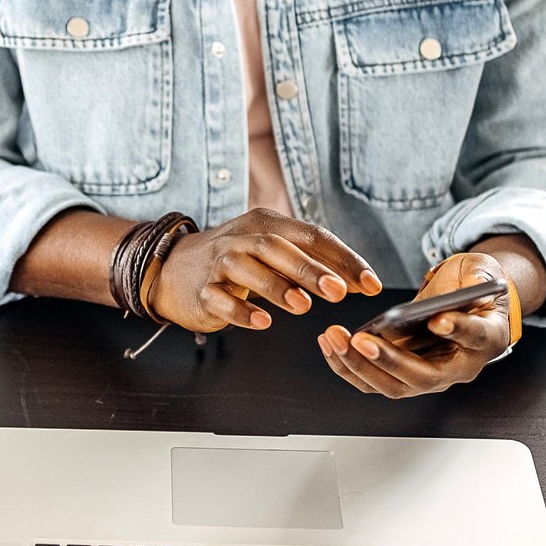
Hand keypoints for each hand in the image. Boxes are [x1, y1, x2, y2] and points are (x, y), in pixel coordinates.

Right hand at [148, 208, 381, 333]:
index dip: (343, 258)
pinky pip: (220, 299)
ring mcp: (218, 263)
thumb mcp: (274, 253)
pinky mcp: (202, 290)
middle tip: (339, 292)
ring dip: (277, 287)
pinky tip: (263, 322)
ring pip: (247, 269)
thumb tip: (360, 282)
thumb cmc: (236, 261)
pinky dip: (241, 310)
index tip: (371, 284)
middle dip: (311, 270)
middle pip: (278, 247)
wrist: (173, 269)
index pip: (311, 235)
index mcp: (266, 223)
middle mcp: (242, 238)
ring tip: (303, 307)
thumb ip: (313, 264)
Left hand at [315, 252, 510, 397]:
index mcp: (485, 338)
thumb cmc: (473, 290)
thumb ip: (481, 275)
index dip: (457, 330)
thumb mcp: (482, 272)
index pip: (473, 338)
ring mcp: (428, 374)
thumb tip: (475, 282)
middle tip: (359, 340)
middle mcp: (457, 366)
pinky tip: (330, 343)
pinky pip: (374, 379)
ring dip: (359, 366)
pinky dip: (348, 365)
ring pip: (392, 385)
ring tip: (334, 338)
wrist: (464, 305)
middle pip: (422, 376)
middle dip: (388, 360)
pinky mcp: (403, 372)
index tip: (437, 319)